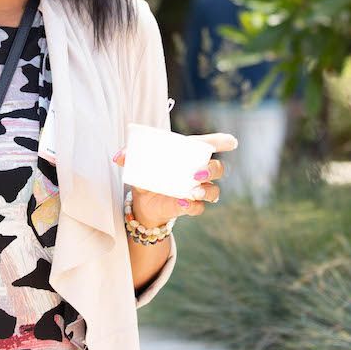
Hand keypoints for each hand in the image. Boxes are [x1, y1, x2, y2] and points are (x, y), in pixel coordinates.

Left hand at [112, 133, 237, 227]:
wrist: (143, 200)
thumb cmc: (146, 173)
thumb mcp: (136, 164)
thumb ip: (129, 156)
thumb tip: (119, 156)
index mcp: (188, 154)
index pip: (210, 144)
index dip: (222, 141)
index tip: (231, 142)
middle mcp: (198, 171)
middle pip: (218, 168)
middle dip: (213, 169)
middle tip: (197, 172)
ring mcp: (196, 190)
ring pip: (214, 190)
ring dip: (206, 190)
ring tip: (192, 191)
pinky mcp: (190, 206)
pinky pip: (198, 208)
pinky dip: (192, 206)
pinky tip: (182, 202)